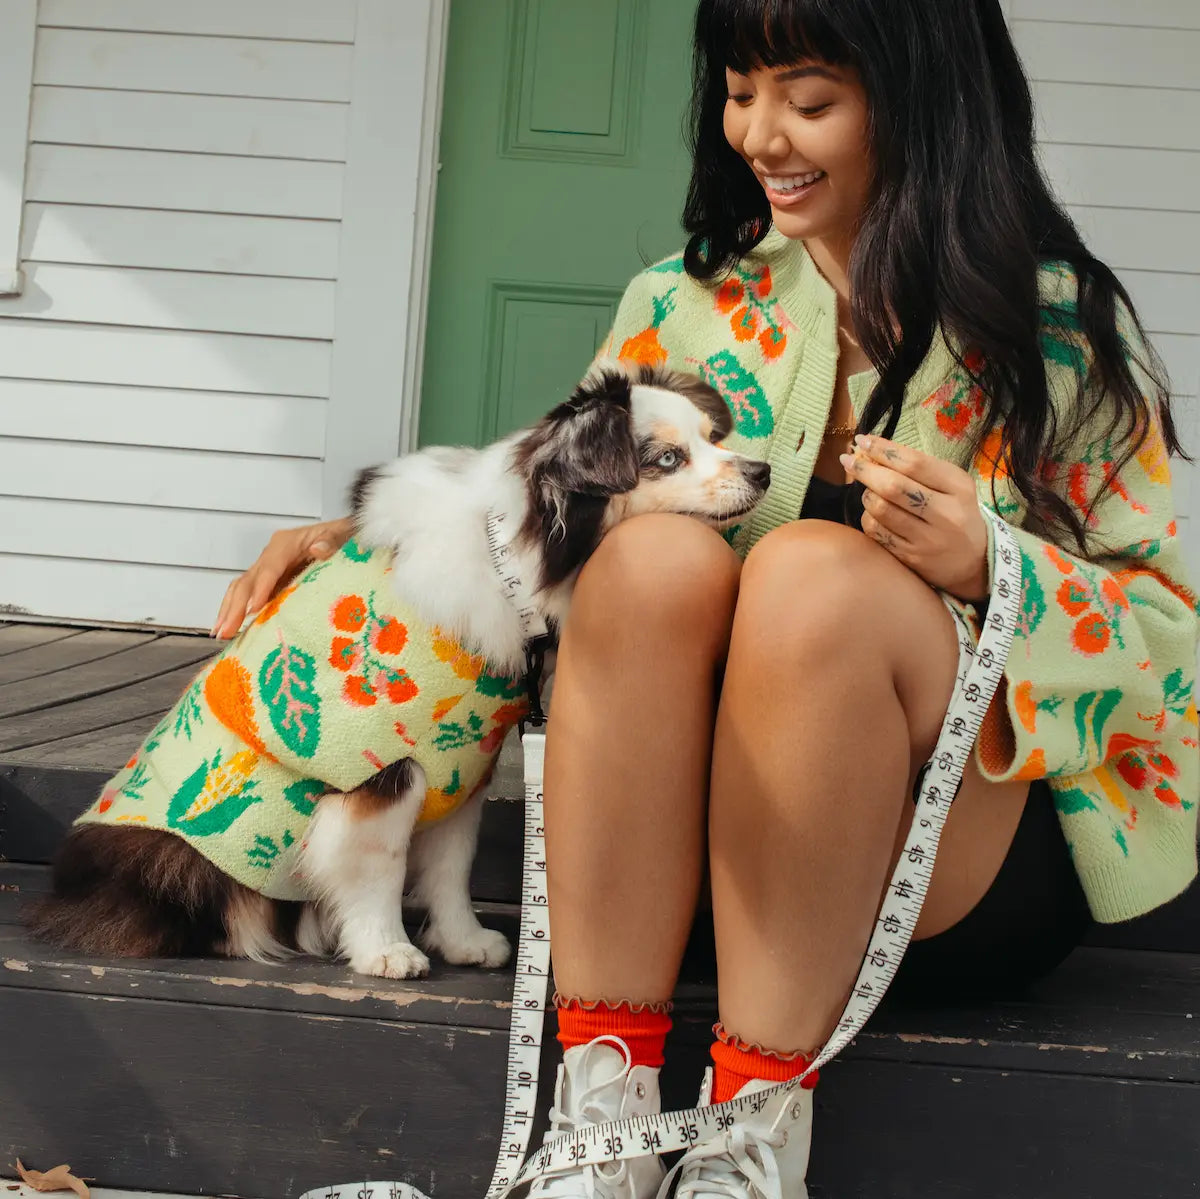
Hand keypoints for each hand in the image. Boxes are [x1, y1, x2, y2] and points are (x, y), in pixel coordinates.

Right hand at [211, 517, 353, 638]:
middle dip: (236, 605)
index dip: (261, 588)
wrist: (342, 536)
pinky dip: (236, 609)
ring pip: (241, 587)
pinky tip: (230, 627)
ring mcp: (268, 568)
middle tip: (226, 630)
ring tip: (220, 633)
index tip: (254, 609)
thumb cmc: (342, 537)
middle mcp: (271, 554)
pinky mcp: (269, 580)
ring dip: (229, 610)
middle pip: (248, 579)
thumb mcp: (341, 536)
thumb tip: (318, 548)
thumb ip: (331, 542)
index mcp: (286, 543)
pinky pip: (248, 594)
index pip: (270, 567)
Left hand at [839, 435, 989, 602]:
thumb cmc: (956, 513)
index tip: (863, 440)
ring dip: (866, 495)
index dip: (883, 450)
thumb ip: (920, 468)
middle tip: (848, 460)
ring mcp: (928, 539)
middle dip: (865, 469)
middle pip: (893, 486)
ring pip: (881, 509)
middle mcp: (946, 514)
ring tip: (869, 490)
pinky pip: (877, 532)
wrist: (974, 561)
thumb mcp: (952, 486)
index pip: (914, 463)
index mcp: (959, 488)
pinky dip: (868, 517)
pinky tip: (873, 513)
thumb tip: (872, 449)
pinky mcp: (911, 557)